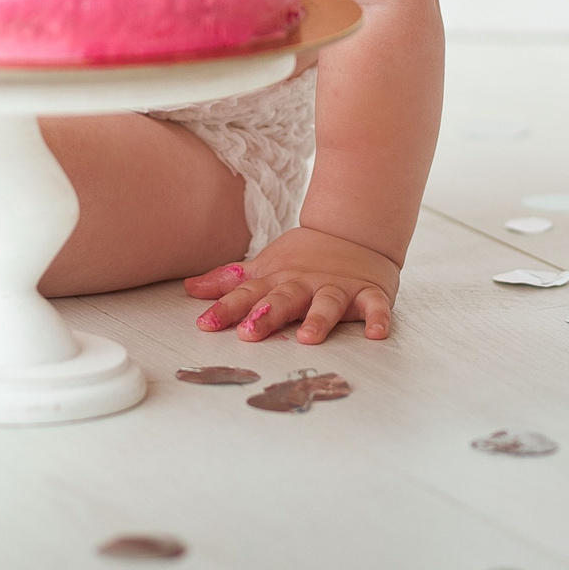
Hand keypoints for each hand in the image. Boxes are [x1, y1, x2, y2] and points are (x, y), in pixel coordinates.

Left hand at [184, 225, 400, 343]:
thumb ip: (230, 281)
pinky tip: (376, 334)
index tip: (204, 325)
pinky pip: (375, 307)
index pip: (247, 295)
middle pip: (284, 298)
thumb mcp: (265, 265)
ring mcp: (338, 287)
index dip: (225, 309)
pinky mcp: (369, 293)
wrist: (354, 231)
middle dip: (266, 315)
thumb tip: (190, 289)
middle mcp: (306, 283)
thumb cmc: (305, 257)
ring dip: (318, 320)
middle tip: (249, 333)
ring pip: (327, 303)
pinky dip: (378, 319)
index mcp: (279, 278)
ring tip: (308, 338)